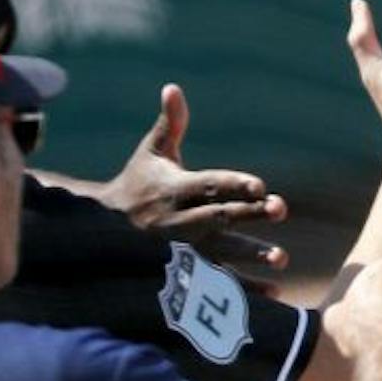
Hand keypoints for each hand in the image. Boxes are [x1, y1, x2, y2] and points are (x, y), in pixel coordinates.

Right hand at [98, 84, 289, 272]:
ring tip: (282, 258)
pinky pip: (216, 284)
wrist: (99, 231)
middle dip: (249, 215)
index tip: (261, 185)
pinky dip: (244, 291)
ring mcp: (182, 251)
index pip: (209, 184)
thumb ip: (170, 124)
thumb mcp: (150, 153)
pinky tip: (274, 293)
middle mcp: (179, 220)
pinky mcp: (184, 275)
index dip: (234, 184)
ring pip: (220, 254)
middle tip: (280, 209)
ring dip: (251, 256)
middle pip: (219, 217)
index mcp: (174, 189)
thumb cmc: (135, 185)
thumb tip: (173, 87)